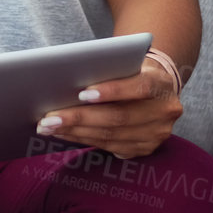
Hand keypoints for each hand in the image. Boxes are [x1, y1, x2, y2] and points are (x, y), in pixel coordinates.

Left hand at [34, 55, 181, 158]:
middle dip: (80, 118)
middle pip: (119, 118)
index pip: (139, 88)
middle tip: (49, 117)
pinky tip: (64, 133)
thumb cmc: (132, 71)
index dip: (112, 91)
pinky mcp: (144, 149)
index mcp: (162, 85)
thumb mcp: (128, 63)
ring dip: (75, 132)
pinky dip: (84, 139)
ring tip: (48, 127)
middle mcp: (164, 112)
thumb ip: (108, 69)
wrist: (157, 89)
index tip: (82, 94)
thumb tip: (67, 79)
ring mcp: (156, 135)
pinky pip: (109, 147)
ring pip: (111, 136)